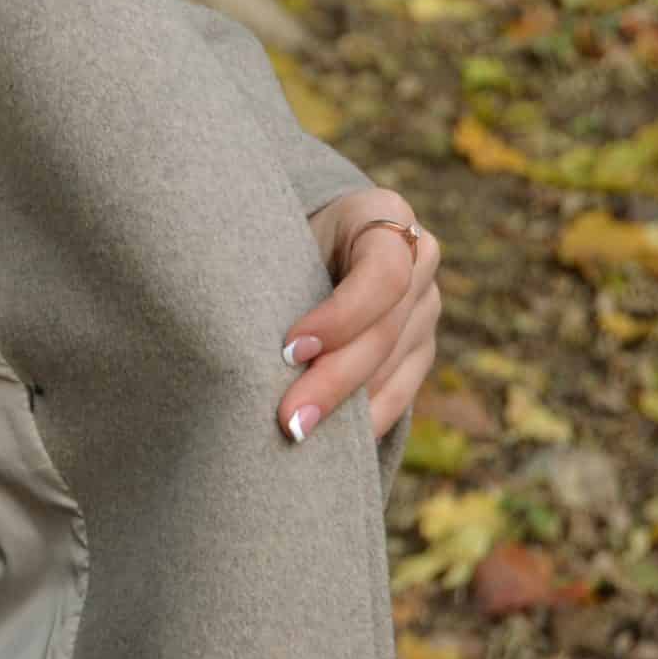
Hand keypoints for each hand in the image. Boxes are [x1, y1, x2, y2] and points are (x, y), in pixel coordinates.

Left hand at [277, 187, 440, 443]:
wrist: (298, 236)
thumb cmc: (273, 232)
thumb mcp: (272, 231)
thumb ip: (269, 264)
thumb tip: (231, 330)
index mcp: (380, 213)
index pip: (383, 274)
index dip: (341, 317)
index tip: (289, 349)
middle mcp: (418, 256)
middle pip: (386, 329)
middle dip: (334, 379)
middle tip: (289, 419)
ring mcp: (426, 303)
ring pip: (397, 365)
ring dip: (350, 407)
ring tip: (300, 434)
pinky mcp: (421, 345)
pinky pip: (404, 390)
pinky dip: (370, 420)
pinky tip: (336, 445)